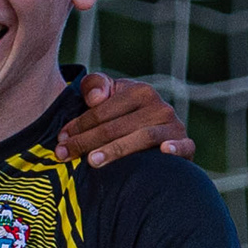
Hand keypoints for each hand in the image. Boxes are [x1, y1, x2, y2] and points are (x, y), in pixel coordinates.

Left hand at [53, 73, 193, 170]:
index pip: (102, 110)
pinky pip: (184, 147)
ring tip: (92, 162)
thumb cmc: (125, 116)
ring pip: (142, 137)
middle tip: (65, 155)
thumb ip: (95, 86)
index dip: (78, 125)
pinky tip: (163, 152)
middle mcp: (159, 106)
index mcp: (139, 91)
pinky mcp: (187, 145)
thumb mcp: (109, 95)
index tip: (60, 141)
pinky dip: (176, 149)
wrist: (158, 134)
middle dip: (87, 141)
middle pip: (117, 126)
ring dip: (116, 150)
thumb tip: (95, 98)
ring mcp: (174, 126)